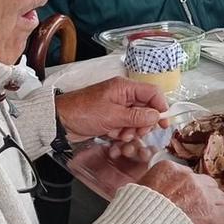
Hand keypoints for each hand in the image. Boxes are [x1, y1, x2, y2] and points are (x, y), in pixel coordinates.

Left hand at [55, 76, 170, 144]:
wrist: (61, 122)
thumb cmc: (83, 113)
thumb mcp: (113, 116)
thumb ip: (137, 116)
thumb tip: (157, 116)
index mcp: (125, 87)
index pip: (152, 93)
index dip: (160, 107)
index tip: (163, 123)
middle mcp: (123, 95)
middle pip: (146, 108)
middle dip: (143, 123)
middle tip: (136, 133)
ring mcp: (117, 108)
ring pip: (136, 120)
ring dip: (131, 130)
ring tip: (120, 135)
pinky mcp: (111, 119)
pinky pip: (125, 127)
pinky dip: (122, 133)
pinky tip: (113, 136)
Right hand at [133, 159, 223, 223]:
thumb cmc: (132, 215)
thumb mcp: (136, 190)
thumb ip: (152, 185)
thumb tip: (156, 192)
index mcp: (169, 169)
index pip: (188, 175)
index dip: (188, 190)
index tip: (184, 200)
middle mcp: (188, 178)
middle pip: (206, 184)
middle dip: (203, 197)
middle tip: (196, 211)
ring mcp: (201, 194)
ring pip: (219, 197)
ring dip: (213, 208)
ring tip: (204, 221)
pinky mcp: (211, 213)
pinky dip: (222, 222)